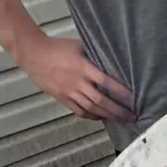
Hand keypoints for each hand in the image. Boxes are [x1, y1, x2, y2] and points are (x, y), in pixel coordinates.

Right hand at [16, 33, 134, 123]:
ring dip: (108, 116)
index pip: (106, 82)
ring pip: (91, 108)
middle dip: (118, 110)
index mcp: (83, 67)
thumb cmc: (57, 47)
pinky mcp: (62, 98)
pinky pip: (79, 111)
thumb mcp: (78, 46)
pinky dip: (92, 116)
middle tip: (132, 116)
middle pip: (100, 100)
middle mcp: (77, 81)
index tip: (133, 99)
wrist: (33, 54)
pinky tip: (102, 118)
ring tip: (122, 120)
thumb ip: (95, 55)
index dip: (121, 92)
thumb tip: (114, 60)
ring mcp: (69, 91)